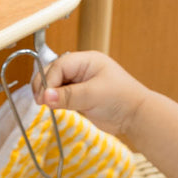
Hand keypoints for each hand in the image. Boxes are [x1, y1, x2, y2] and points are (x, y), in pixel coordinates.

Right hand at [34, 51, 148, 138]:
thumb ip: (68, 96)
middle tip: (40, 100)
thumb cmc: (123, 99)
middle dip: (46, 85)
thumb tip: (46, 97)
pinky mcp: (81, 97)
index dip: (49, 79)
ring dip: (49, 94)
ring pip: (57, 85)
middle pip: (55, 72)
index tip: (44, 95)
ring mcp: (81, 83)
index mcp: (87, 60)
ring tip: (44, 105)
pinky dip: (56, 101)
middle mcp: (83, 69)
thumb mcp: (93, 95)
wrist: (136, 116)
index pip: (60, 65)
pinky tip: (52, 107)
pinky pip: (62, 96)